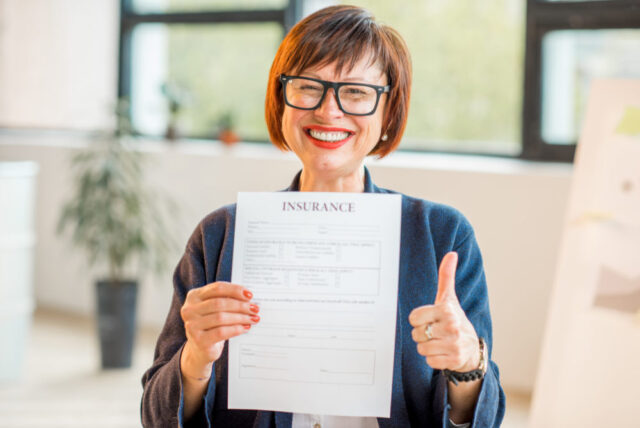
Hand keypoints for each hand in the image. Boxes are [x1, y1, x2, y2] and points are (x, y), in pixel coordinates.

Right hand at [180, 282, 259, 378]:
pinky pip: (221, 332)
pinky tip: (245, 328)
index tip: (250, 295)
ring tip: (253, 319)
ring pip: (221, 317)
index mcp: (194, 296)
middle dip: (240, 305)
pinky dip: (236, 329)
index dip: (235, 290)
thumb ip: (227, 299)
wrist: (200, 348)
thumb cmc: (211, 324)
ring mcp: (192, 325)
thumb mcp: (215, 308)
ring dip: (241, 317)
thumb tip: (248, 297)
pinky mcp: (199, 340)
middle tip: (255, 309)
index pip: (217, 288)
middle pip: (219, 303)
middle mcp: (189, 309)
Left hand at [409, 252, 479, 372]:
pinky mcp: (453, 360)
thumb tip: (451, 254)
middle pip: (416, 334)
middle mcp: (452, 326)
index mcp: (447, 310)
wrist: (471, 348)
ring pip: (421, 348)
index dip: (419, 319)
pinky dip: (434, 359)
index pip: (414, 317)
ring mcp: (454, 344)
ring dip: (428, 347)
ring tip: (440, 342)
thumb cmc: (455, 320)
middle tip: (437, 332)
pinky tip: (444, 353)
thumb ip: (446, 276)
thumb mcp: (449, 298)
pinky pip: (429, 361)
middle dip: (423, 334)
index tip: (431, 319)